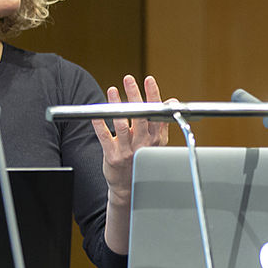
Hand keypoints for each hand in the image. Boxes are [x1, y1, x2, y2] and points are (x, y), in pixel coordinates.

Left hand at [93, 74, 171, 201]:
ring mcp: (128, 151)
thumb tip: (171, 101)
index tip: (149, 80)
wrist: (128, 187)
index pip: (156, 113)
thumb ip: (162, 122)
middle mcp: (143, 144)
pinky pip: (105, 137)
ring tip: (112, 90)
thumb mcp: (157, 143)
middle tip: (128, 79)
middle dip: (134, 95)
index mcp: (156, 139)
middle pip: (140, 116)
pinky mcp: (113, 157)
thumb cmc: (141, 160)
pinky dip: (100, 124)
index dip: (153, 96)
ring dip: (117, 105)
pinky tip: (96, 113)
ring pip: (122, 124)